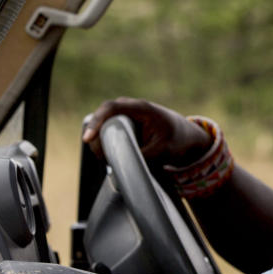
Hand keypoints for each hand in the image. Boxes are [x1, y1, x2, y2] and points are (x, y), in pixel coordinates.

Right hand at [82, 97, 211, 165]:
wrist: (184, 135)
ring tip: (110, 159)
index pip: (111, 108)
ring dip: (101, 143)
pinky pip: (107, 134)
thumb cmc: (175, 139)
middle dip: (97, 138)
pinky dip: (105, 145)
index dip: (96, 122)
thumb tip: (121, 166)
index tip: (88, 138)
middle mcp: (129, 108)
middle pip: (102, 118)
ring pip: (103, 128)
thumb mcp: (163, 150)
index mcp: (141, 108)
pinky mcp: (122, 125)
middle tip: (103, 157)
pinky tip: (111, 157)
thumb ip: (142, 157)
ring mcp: (124, 115)